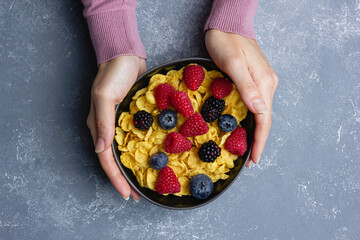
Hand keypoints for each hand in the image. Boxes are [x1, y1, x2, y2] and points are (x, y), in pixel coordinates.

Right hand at [87, 55, 145, 199]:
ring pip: (125, 152)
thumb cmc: (113, 73)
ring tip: (144, 182)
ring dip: (133, 168)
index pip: (106, 159)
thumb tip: (101, 149)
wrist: (125, 55)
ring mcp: (120, 123)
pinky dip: (142, 151)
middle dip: (124, 179)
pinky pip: (136, 139)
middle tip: (138, 195)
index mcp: (98, 126)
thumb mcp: (106, 96)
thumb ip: (103, 122)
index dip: (116, 178)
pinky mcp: (132, 117)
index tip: (127, 194)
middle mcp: (107, 128)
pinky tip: (152, 157)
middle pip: (115, 160)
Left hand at [205, 29, 277, 166]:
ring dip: (255, 132)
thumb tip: (261, 110)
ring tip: (246, 148)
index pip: (265, 119)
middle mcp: (267, 85)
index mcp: (264, 84)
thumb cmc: (226, 42)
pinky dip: (250, 119)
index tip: (254, 159)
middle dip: (258, 140)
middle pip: (265, 119)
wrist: (227, 25)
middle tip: (248, 159)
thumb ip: (247, 87)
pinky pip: (254, 104)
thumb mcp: (233, 64)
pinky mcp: (254, 80)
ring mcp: (262, 82)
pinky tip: (243, 126)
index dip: (260, 141)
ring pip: (260, 113)